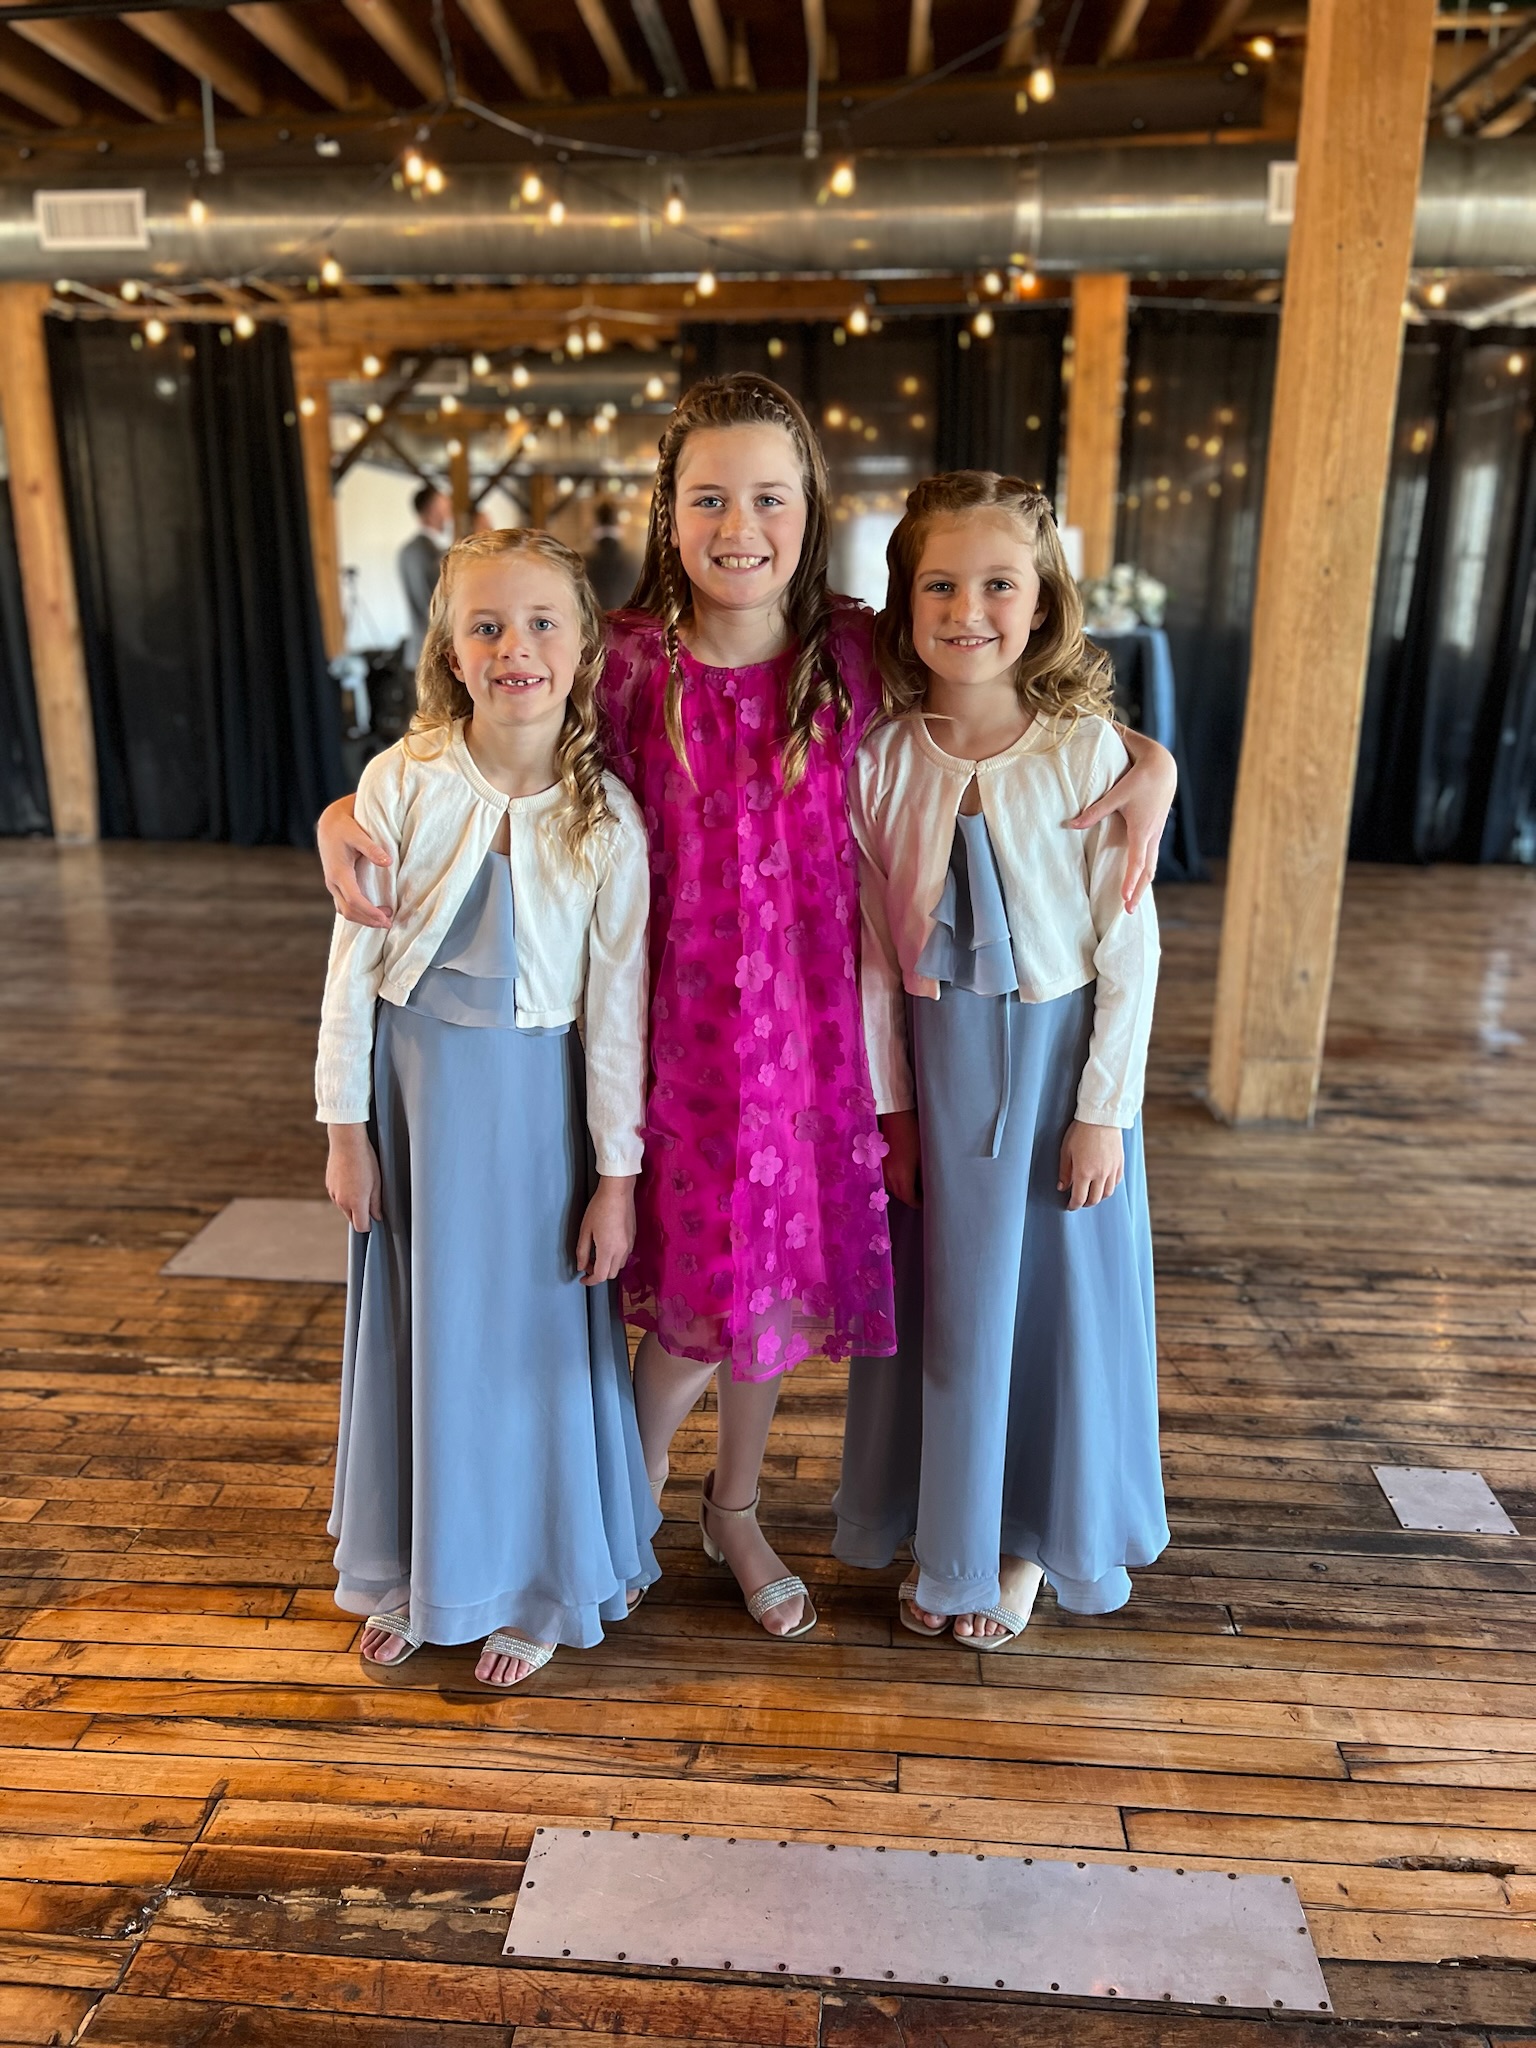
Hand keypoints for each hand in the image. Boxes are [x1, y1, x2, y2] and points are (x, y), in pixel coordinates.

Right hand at [318, 795, 392, 929]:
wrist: (329, 826)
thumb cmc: (345, 829)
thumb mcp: (358, 835)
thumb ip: (372, 849)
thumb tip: (388, 862)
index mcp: (339, 873)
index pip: (354, 900)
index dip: (370, 912)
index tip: (386, 918)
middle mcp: (333, 883)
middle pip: (349, 911)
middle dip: (369, 920)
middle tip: (389, 923)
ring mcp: (333, 886)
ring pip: (344, 911)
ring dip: (363, 919)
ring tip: (384, 919)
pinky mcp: (336, 886)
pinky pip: (344, 906)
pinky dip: (358, 913)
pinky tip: (373, 912)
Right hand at [326, 1124, 381, 1231]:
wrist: (347, 1142)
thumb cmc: (365, 1160)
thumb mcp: (377, 1182)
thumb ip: (376, 1203)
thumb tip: (376, 1216)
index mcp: (356, 1202)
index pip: (361, 1227)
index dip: (368, 1225)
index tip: (373, 1218)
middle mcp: (342, 1201)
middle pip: (351, 1218)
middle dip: (360, 1214)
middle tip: (370, 1199)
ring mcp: (333, 1193)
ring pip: (344, 1207)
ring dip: (351, 1203)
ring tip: (360, 1185)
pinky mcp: (329, 1185)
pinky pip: (337, 1196)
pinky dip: (344, 1193)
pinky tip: (351, 1180)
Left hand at [577, 1174, 636, 1284]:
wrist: (618, 1192)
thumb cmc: (599, 1208)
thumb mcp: (585, 1230)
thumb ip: (582, 1252)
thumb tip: (581, 1267)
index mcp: (608, 1250)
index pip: (600, 1276)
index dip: (590, 1281)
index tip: (582, 1279)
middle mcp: (621, 1251)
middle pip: (611, 1274)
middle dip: (598, 1274)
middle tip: (588, 1263)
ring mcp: (629, 1245)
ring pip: (619, 1266)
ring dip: (607, 1266)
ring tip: (597, 1254)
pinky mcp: (633, 1238)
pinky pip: (625, 1256)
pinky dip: (615, 1258)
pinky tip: (607, 1246)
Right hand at [879, 1108, 920, 1208]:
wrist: (896, 1116)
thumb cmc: (912, 1134)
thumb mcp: (923, 1156)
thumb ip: (924, 1176)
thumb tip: (928, 1187)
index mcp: (901, 1177)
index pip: (909, 1199)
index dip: (919, 1203)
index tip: (927, 1201)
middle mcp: (889, 1176)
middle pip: (900, 1196)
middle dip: (911, 1197)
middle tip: (923, 1193)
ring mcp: (881, 1169)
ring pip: (892, 1188)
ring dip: (903, 1189)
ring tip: (914, 1183)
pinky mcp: (878, 1162)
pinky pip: (886, 1178)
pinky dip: (895, 1180)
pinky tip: (902, 1173)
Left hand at [1058, 1120, 1123, 1210]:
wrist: (1101, 1117)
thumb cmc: (1080, 1132)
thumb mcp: (1066, 1151)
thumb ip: (1064, 1172)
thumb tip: (1062, 1187)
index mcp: (1084, 1172)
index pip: (1079, 1198)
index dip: (1073, 1205)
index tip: (1070, 1206)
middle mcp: (1100, 1174)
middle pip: (1094, 1200)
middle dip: (1085, 1204)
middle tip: (1079, 1201)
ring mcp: (1112, 1170)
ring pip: (1107, 1193)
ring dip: (1098, 1197)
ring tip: (1090, 1194)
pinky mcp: (1120, 1164)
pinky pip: (1116, 1182)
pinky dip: (1109, 1187)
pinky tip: (1103, 1184)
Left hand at [1066, 730, 1175, 911]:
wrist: (1163, 766)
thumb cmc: (1138, 778)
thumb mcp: (1116, 793)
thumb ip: (1094, 811)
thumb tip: (1071, 824)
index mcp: (1142, 830)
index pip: (1137, 862)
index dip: (1130, 881)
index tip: (1124, 898)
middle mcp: (1152, 835)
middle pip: (1148, 871)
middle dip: (1138, 891)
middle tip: (1128, 911)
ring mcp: (1156, 834)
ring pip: (1151, 866)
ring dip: (1142, 884)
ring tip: (1132, 901)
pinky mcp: (1155, 831)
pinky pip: (1151, 857)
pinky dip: (1145, 872)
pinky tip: (1137, 879)